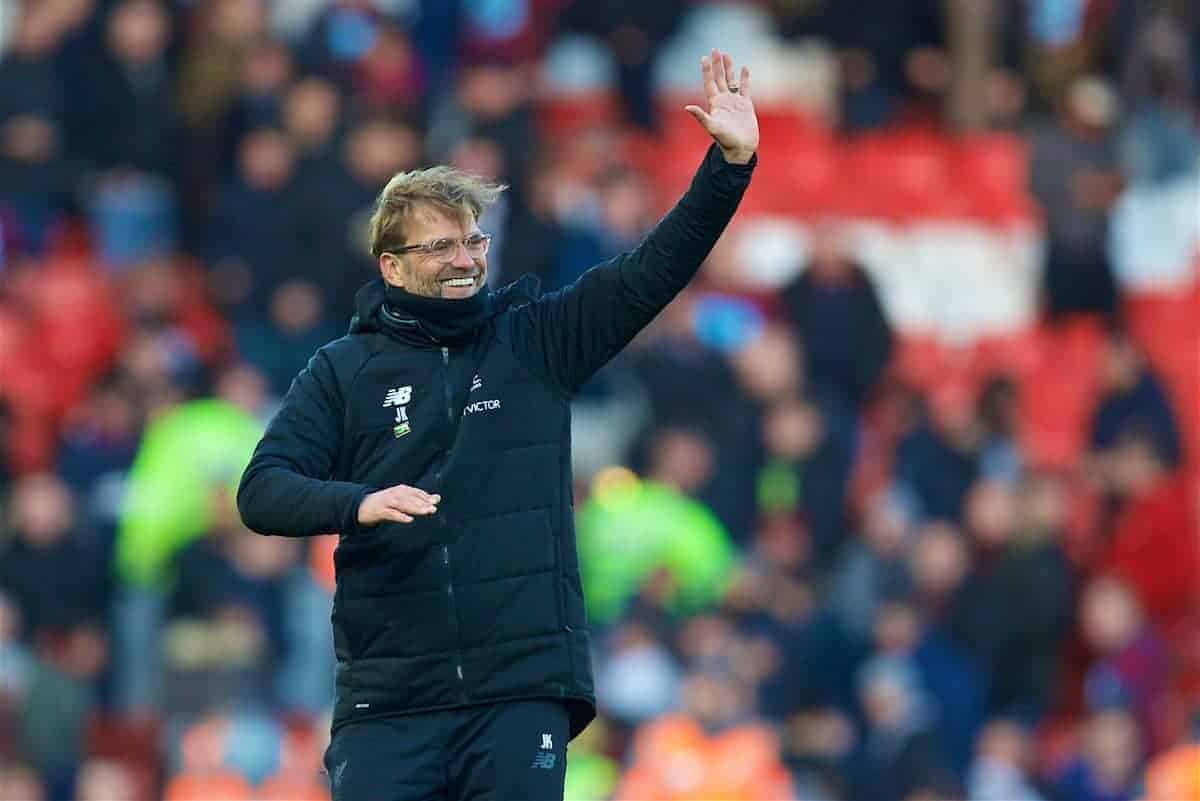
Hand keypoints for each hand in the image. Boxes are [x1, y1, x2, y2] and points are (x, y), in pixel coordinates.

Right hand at [357, 484, 439, 524]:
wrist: (362, 506)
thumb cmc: (387, 503)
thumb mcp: (403, 499)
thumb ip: (420, 499)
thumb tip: (438, 498)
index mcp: (401, 490)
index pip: (416, 492)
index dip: (426, 497)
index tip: (436, 501)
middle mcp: (395, 494)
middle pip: (411, 498)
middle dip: (422, 503)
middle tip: (433, 508)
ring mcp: (387, 502)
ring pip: (403, 505)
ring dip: (415, 508)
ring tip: (426, 512)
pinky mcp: (380, 511)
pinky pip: (392, 514)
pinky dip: (401, 516)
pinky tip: (409, 520)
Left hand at [685, 48, 758, 163]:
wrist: (741, 149)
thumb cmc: (725, 140)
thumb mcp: (712, 127)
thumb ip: (701, 117)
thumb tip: (687, 107)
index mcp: (714, 104)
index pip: (709, 83)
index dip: (706, 70)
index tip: (704, 57)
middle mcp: (723, 101)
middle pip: (719, 78)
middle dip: (717, 64)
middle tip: (715, 49)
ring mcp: (734, 102)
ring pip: (731, 81)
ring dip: (729, 68)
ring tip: (727, 55)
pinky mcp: (746, 105)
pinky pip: (744, 88)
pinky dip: (745, 78)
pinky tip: (744, 68)